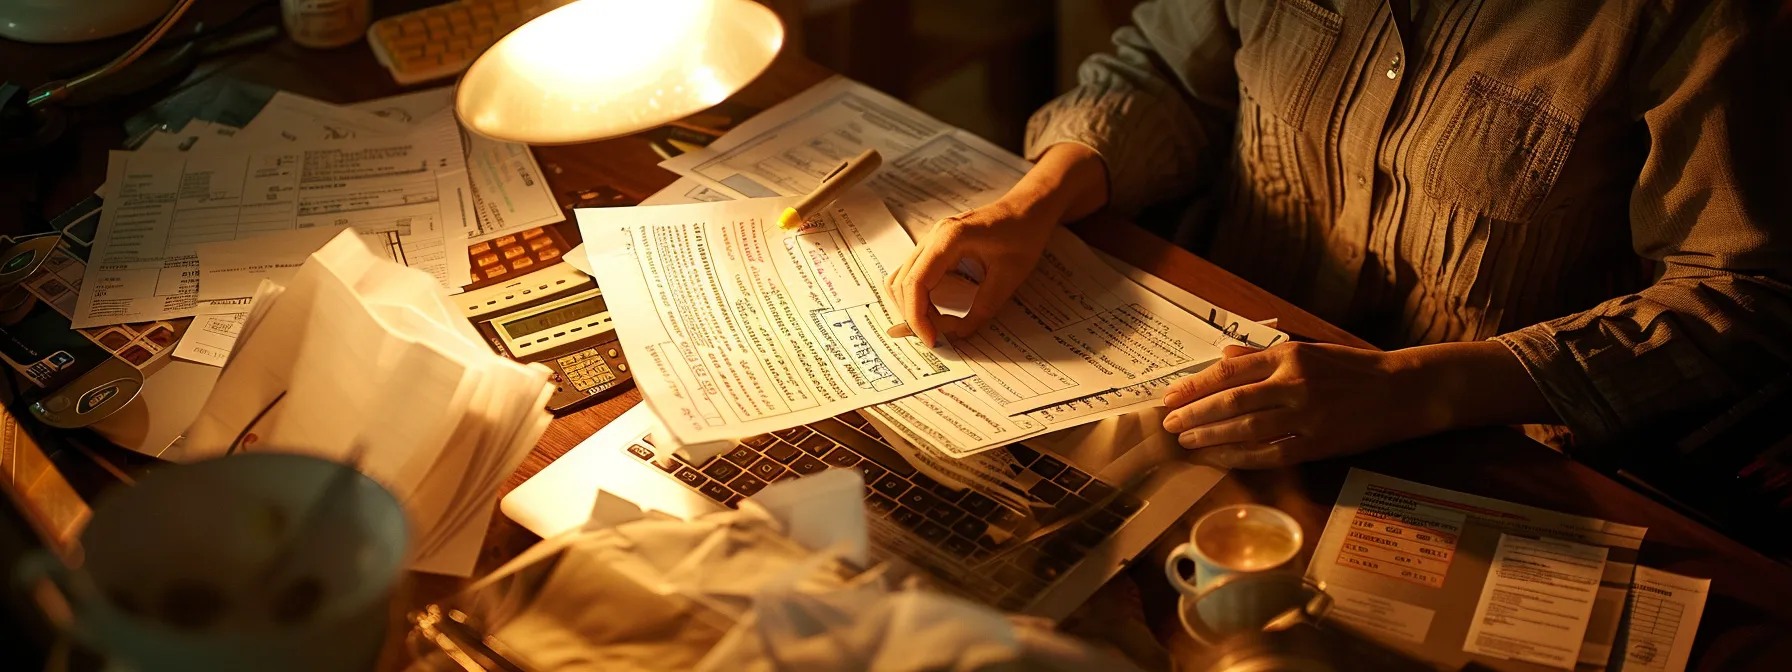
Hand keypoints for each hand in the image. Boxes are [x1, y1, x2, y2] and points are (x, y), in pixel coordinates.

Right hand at [884, 143, 1109, 346]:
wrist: (1028, 209)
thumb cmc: (1023, 236)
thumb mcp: (1009, 278)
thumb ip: (982, 309)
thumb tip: (958, 335)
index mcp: (949, 239)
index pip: (916, 283)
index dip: (917, 317)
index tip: (932, 340)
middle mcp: (933, 237)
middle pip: (903, 283)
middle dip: (914, 315)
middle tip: (936, 337)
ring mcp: (930, 240)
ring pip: (902, 279)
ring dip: (912, 306)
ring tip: (935, 325)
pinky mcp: (934, 247)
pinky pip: (912, 273)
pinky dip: (916, 295)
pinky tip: (934, 310)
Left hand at [1158, 340, 1557, 467]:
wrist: (1403, 390)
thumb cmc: (1351, 369)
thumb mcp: (1307, 350)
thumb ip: (1262, 356)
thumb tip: (1223, 354)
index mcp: (1289, 357)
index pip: (1229, 371)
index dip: (1194, 385)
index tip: (1169, 396)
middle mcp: (1293, 383)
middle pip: (1231, 400)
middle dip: (1194, 413)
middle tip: (1168, 423)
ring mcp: (1306, 415)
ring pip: (1246, 427)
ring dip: (1211, 436)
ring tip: (1186, 441)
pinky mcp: (1318, 443)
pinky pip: (1271, 453)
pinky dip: (1242, 457)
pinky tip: (1220, 459)